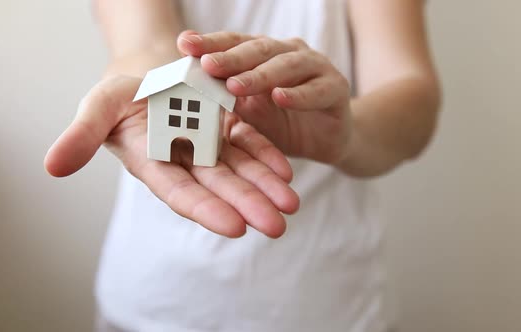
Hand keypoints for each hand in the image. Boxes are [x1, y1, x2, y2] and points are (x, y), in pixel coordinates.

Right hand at [44, 76, 298, 237]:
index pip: (181, 193)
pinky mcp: (227, 127)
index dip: (206, 210)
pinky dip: (268, 157)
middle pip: (220, 188)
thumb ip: (81, 135)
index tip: (235, 226)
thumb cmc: (118, 97)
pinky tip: (287, 172)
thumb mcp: (98, 108)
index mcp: (154, 164)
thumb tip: (52, 167)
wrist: (146, 76)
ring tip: (291, 205)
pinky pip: (251, 142)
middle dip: (248, 205)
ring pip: (241, 170)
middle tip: (277, 226)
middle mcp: (185, 162)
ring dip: (266, 188)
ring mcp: (209, 145)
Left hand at [177, 31, 352, 163]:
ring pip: (287, 65)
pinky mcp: (336, 88)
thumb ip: (229, 101)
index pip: (235, 43)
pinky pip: (316, 90)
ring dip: (260, 75)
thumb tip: (193, 93)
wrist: (327, 141)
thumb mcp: (249, 114)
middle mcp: (290, 53)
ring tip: (235, 85)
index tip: (184, 45)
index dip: (211, 43)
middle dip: (230, 57)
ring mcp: (316, 67)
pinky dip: (298, 95)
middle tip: (206, 64)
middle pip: (258, 49)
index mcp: (266, 54)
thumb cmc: (283, 123)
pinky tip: (280, 98)